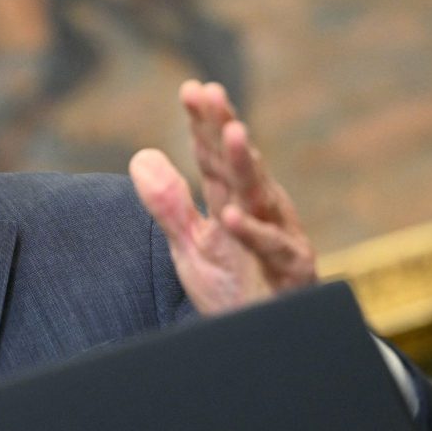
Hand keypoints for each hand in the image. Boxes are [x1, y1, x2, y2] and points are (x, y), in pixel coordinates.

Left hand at [129, 80, 316, 314]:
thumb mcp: (192, 246)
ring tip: (231, 133)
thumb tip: (140, 156)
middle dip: (224, 126)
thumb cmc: (235, 289)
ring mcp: (278, 237)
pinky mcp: (291, 271)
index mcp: (234, 201)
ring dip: (245, 164)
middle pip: (238, 163)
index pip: (214, 157)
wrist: (264, 341)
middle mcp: (259, 211)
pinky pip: (272, 248)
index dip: (203, 123)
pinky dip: (253, 232)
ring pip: (261, 194)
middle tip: (211, 92)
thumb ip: (169, 204)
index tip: (191, 89)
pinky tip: (233, 216)